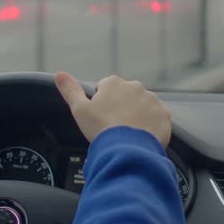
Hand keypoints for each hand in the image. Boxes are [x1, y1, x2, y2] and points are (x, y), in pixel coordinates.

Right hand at [55, 72, 170, 146]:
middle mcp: (136, 87)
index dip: (102, 102)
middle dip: (122, 107)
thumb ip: (70, 90)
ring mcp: (152, 101)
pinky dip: (152, 126)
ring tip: (129, 134)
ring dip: (138, 116)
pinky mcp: (165, 116)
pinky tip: (142, 137)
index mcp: (114, 83)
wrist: (127, 149)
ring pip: (143, 106)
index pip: (106, 87)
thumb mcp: (79, 109)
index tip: (101, 116)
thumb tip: (59, 74)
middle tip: (114, 126)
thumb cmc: (101, 129)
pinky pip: (158, 119)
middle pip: (126, 96)